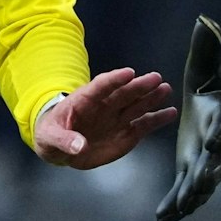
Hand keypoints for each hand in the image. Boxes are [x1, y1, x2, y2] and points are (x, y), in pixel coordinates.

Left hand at [32, 67, 175, 168]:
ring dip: (151, 97)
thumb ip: (64, 141)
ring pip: (137, 105)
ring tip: (165, 89)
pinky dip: (157, 119)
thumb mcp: (50, 138)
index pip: (100, 86)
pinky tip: (171, 112)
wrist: (60, 147)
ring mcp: (117, 119)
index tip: (129, 73)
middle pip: (124, 93)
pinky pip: (144, 124)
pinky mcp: (126, 133)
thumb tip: (79, 146)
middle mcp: (105, 106)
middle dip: (139, 86)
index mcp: (84, 100)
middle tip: (156, 78)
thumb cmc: (52, 134)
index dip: (114, 80)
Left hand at [157, 16, 220, 220]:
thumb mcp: (211, 63)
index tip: (216, 142)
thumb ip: (209, 47)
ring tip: (172, 213)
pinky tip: (164, 217)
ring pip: (202, 183)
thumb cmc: (219, 81)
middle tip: (193, 191)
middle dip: (204, 177)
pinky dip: (179, 204)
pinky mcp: (196, 166)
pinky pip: (189, 189)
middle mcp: (219, 143)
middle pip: (216, 163)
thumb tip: (206, 23)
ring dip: (189, 198)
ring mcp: (208, 159)